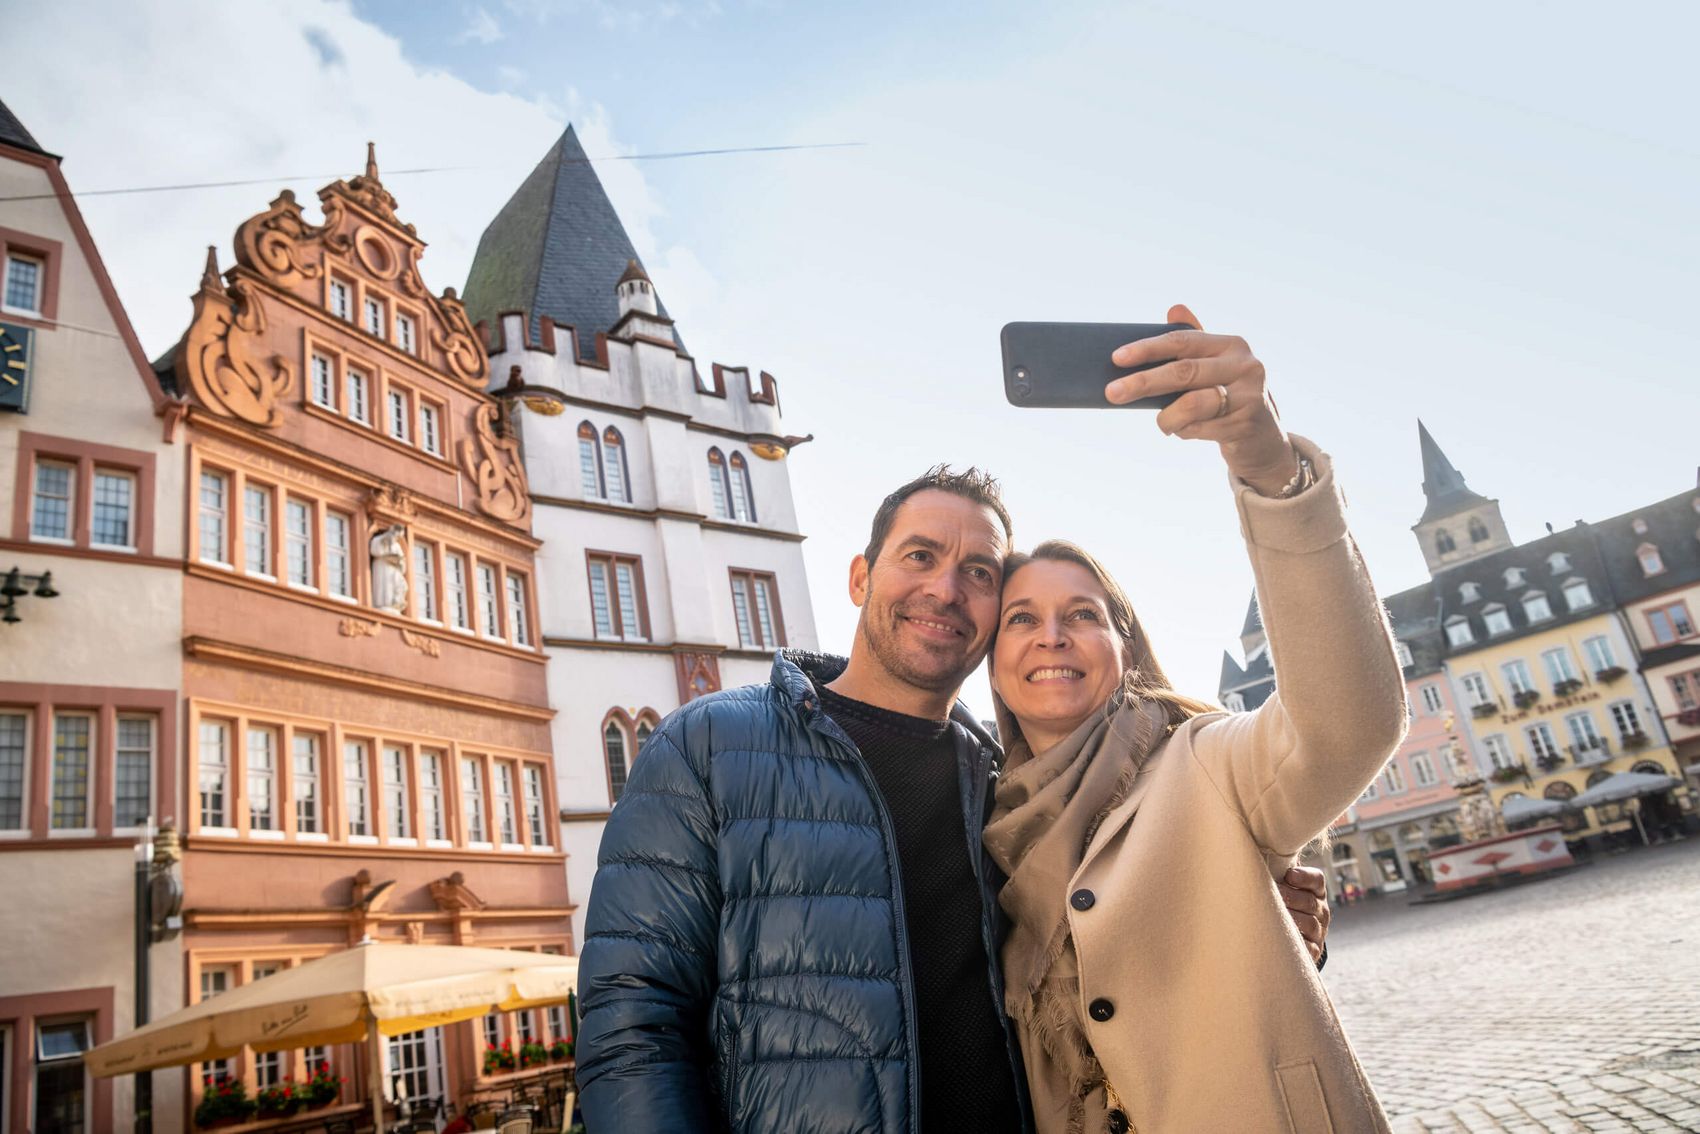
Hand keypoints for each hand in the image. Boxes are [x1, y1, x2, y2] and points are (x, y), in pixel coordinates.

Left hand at [1106, 304, 1296, 495]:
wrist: (1262, 438)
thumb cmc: (1227, 397)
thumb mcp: (1213, 367)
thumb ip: (1193, 342)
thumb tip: (1174, 307)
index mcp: (1231, 344)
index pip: (1182, 341)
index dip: (1148, 348)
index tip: (1116, 357)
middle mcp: (1244, 365)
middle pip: (1183, 371)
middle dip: (1143, 382)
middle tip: (1111, 393)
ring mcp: (1249, 394)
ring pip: (1191, 404)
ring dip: (1167, 417)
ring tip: (1164, 424)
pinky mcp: (1246, 423)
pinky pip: (1200, 427)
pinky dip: (1184, 431)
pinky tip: (1185, 431)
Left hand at [1280, 865, 1330, 964]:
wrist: (1291, 937)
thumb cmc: (1280, 903)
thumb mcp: (1282, 885)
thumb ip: (1275, 871)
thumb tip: (1252, 853)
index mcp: (1315, 891)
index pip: (1316, 880)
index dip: (1304, 877)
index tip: (1289, 875)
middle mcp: (1321, 910)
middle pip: (1310, 901)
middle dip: (1290, 897)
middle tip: (1272, 895)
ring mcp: (1319, 931)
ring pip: (1309, 924)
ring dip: (1291, 919)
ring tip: (1271, 916)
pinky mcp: (1314, 950)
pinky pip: (1309, 947)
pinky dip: (1296, 942)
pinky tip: (1281, 938)